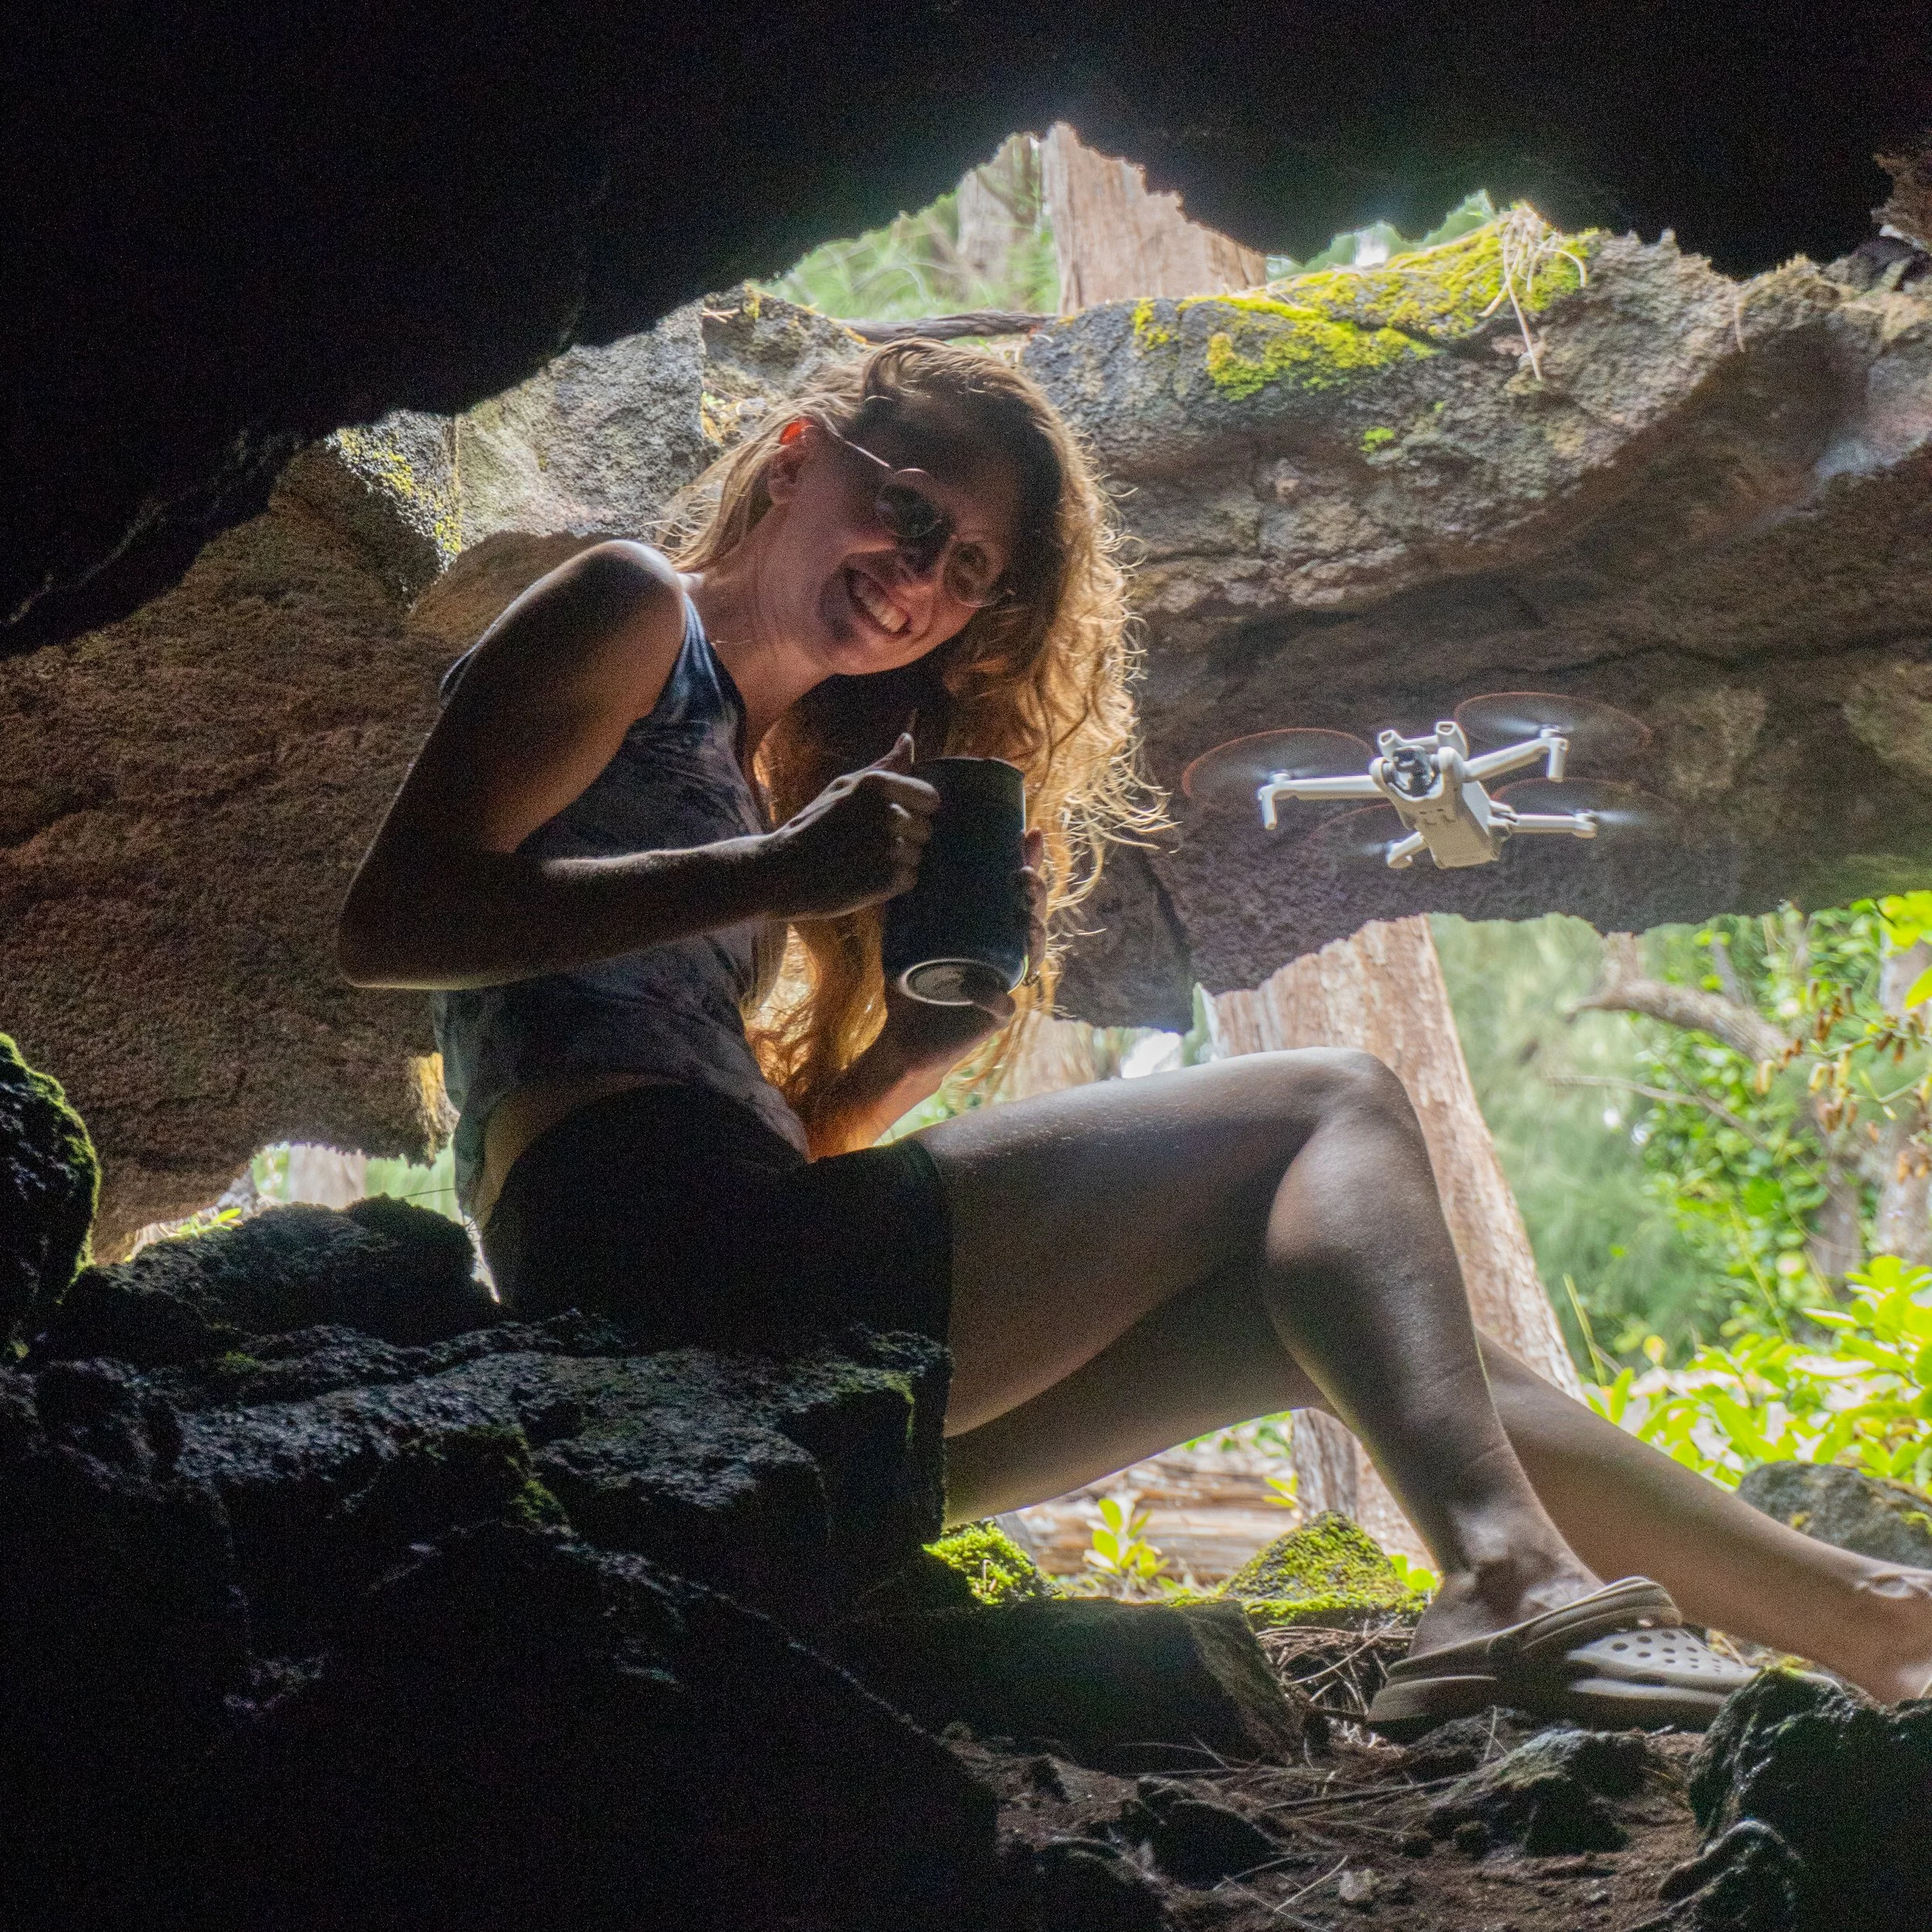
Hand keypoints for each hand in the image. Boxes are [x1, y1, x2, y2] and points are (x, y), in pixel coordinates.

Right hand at [757, 734, 937, 918]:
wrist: (782, 872)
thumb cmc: (812, 826)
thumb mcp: (842, 787)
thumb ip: (882, 766)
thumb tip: (909, 740)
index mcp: (878, 784)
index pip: (931, 798)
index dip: (914, 811)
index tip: (891, 819)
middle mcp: (888, 812)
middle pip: (925, 829)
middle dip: (904, 838)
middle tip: (867, 843)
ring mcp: (889, 847)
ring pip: (917, 855)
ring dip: (897, 862)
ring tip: (863, 861)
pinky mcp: (887, 879)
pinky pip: (910, 879)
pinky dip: (892, 883)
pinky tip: (865, 877)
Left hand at [877, 828, 1046, 1077]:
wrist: (902, 1038)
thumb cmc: (910, 985)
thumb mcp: (901, 939)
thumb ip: (898, 907)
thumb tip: (890, 860)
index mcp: (990, 932)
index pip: (1015, 892)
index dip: (1029, 863)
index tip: (1028, 834)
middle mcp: (1005, 954)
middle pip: (1034, 916)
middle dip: (1037, 892)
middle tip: (1025, 873)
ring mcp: (1004, 984)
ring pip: (1033, 955)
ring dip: (1034, 934)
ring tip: (1024, 918)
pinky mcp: (995, 1017)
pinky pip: (1005, 1005)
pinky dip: (993, 995)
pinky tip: (976, 986)